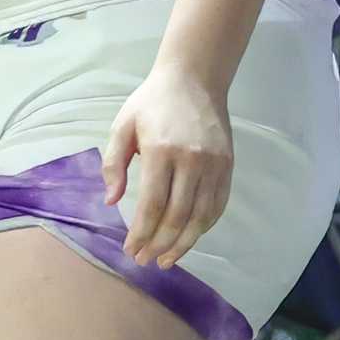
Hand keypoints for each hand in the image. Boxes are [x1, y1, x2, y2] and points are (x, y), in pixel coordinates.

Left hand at [105, 73, 238, 266]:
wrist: (195, 78)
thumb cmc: (153, 102)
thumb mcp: (123, 125)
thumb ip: (114, 163)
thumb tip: (111, 201)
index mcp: (161, 150)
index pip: (153, 204)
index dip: (142, 233)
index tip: (130, 250)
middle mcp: (191, 160)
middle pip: (178, 216)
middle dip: (160, 244)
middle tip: (146, 261)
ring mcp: (214, 164)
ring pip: (201, 216)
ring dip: (184, 243)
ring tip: (167, 259)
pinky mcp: (228, 165)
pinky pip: (218, 205)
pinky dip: (204, 226)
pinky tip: (190, 238)